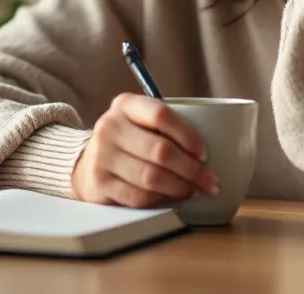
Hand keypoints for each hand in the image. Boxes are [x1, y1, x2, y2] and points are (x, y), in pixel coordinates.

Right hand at [71, 93, 218, 206]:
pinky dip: (162, 200)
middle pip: (160, 151)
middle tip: (211, 182)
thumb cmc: (129, 142)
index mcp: (126, 105)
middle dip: (192, 170)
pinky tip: (174, 198)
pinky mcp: (99, 183)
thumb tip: (216, 147)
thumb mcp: (141, 122)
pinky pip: (139, 196)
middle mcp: (109, 127)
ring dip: (180, 188)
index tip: (204, 154)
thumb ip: (168, 126)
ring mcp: (101, 155)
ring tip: (196, 191)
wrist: (87, 164)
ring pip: (151, 177)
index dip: (187, 135)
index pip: (160, 114)